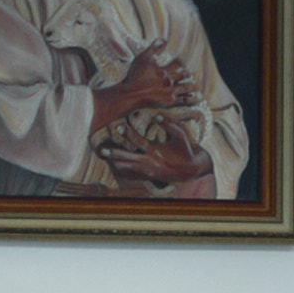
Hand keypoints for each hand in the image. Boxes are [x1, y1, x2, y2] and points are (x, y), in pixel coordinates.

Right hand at [90, 39, 199, 131]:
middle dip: (186, 73)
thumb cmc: (135, 76)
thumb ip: (153, 48)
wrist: (131, 94)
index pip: (177, 63)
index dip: (179, 62)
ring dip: (191, 86)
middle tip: (189, 73)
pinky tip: (198, 99)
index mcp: (164, 69)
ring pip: (186, 87)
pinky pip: (184, 100)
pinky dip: (192, 99)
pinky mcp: (170, 102)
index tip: (180, 62)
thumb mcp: (143, 58)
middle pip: (182, 75)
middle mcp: (169, 79)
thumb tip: (164, 39)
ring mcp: (170, 91)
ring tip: (195, 86)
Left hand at [96, 116, 211, 185]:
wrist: (191, 170)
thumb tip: (157, 116)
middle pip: (128, 158)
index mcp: (156, 151)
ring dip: (116, 161)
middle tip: (102, 149)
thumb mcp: (180, 135)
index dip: (128, 134)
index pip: (139, 141)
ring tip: (103, 155)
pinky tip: (113, 163)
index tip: (118, 125)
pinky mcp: (148, 176)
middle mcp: (150, 161)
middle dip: (115, 153)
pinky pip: (132, 173)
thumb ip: (169, 125)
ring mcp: (148, 170)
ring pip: (128, 167)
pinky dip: (123, 168)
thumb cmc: (185, 149)